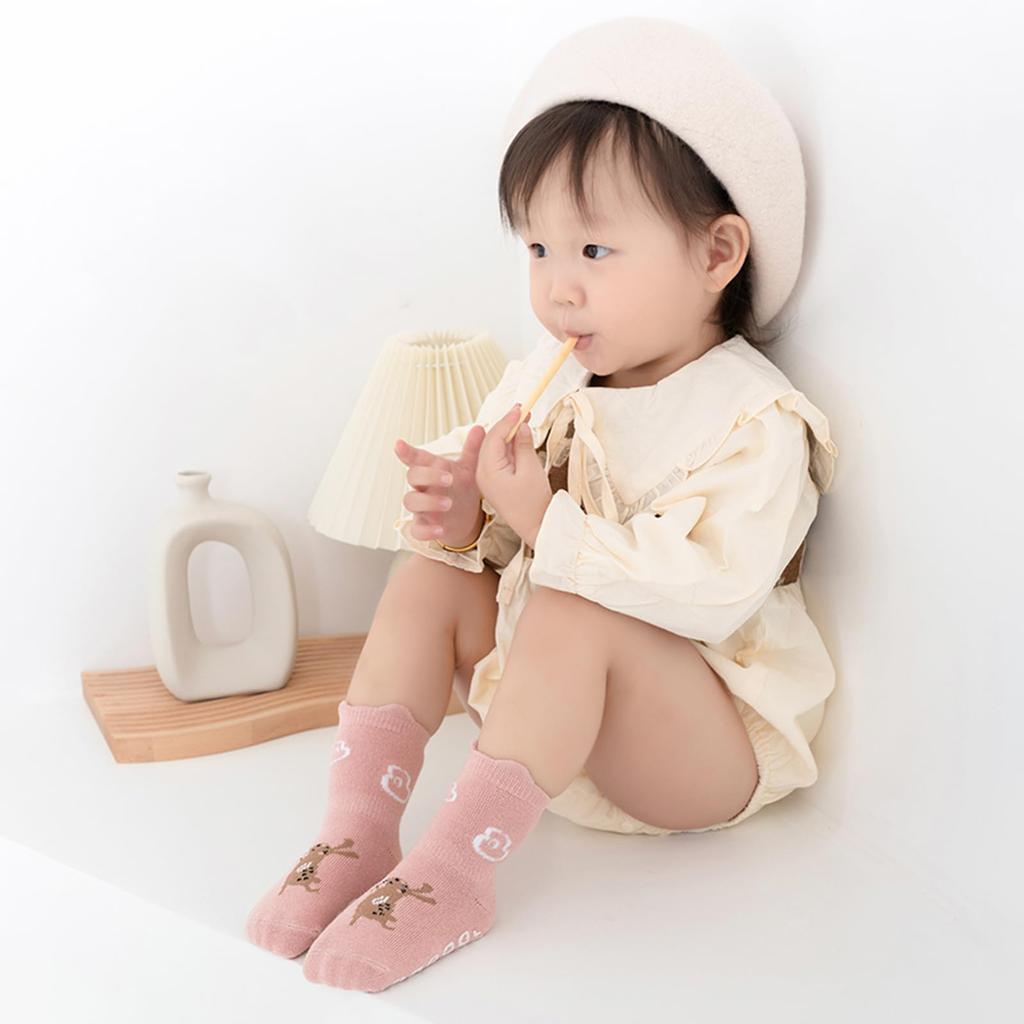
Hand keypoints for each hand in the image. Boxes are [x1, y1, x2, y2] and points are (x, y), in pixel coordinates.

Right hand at [394, 433, 485, 547]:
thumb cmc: (461, 489)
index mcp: (431, 470)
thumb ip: (472, 450)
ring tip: (449, 504)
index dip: (406, 451)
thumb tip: (479, 428)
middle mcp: (422, 487)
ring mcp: (421, 507)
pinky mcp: (423, 525)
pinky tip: (439, 530)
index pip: (416, 458)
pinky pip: (417, 529)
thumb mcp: (468, 469)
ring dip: (428, 502)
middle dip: (428, 476)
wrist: (466, 518)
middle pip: (412, 476)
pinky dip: (426, 530)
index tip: (399, 444)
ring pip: (411, 501)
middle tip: (448, 479)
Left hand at [473, 405, 552, 546]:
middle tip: (523, 410)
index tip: (521, 407)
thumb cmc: (533, 503)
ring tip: (523, 420)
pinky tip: (519, 438)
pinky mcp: (494, 483)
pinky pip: (498, 459)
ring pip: (494, 449)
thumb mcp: (531, 470)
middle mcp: (483, 474)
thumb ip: (524, 445)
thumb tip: (521, 426)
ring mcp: (487, 479)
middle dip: (506, 425)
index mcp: (488, 471)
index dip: (508, 420)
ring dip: (508, 435)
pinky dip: (508, 447)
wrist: (536, 527)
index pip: (494, 437)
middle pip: (491, 441)